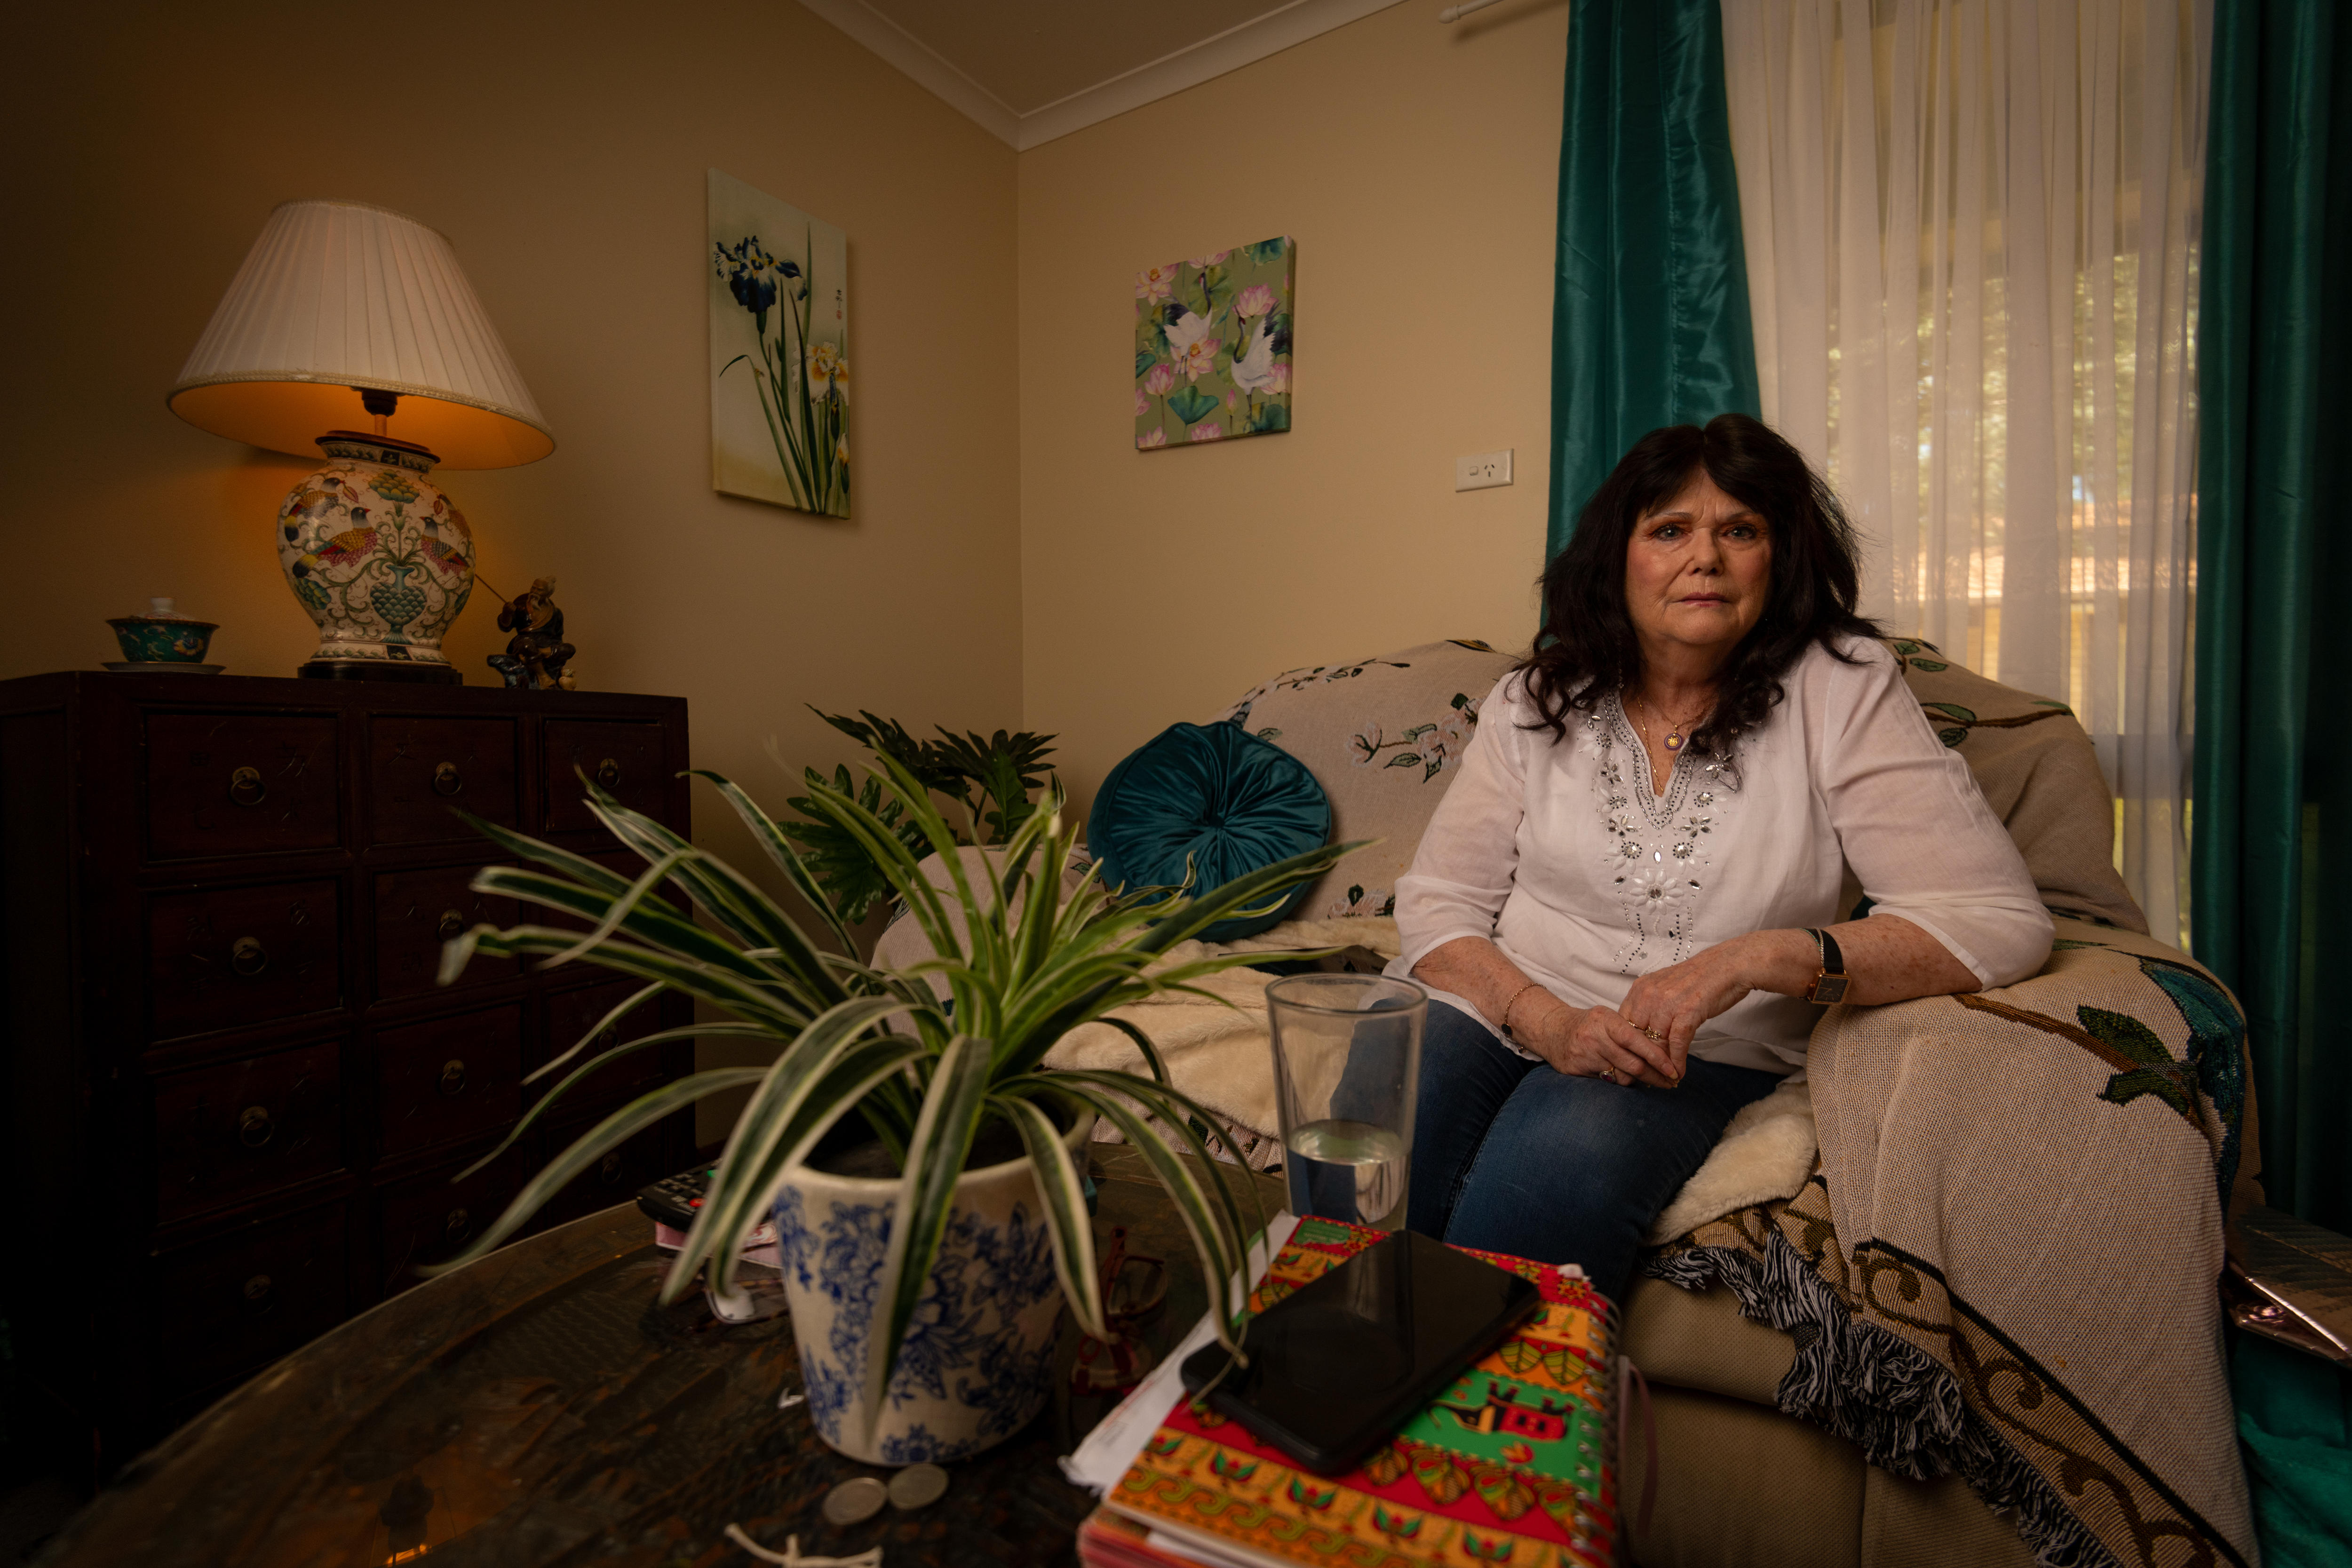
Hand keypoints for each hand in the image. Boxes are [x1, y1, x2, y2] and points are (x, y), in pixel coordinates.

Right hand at [1519, 997, 1680, 1086]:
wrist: (1552, 1029)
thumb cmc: (1589, 1024)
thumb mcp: (1608, 1018)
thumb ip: (1630, 1031)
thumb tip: (1662, 1051)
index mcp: (1606, 1020)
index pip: (1637, 1041)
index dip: (1658, 1057)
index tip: (1673, 1069)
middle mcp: (1595, 1037)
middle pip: (1633, 1064)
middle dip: (1656, 1076)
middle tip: (1671, 1082)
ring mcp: (1584, 1055)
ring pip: (1622, 1077)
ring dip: (1639, 1081)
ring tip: (1650, 1080)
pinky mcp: (1576, 1070)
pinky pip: (1607, 1082)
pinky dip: (1619, 1081)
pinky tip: (1625, 1077)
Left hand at [1616, 937, 1765, 1073]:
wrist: (1728, 965)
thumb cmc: (1699, 979)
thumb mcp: (1665, 990)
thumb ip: (1650, 1008)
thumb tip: (1643, 1034)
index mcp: (1640, 989)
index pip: (1622, 1025)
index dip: (1627, 1048)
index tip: (1633, 1063)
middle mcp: (1648, 995)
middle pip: (1636, 1037)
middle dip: (1642, 1061)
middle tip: (1647, 1079)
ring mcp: (1667, 1003)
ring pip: (1655, 1043)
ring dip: (1660, 1066)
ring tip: (1664, 1080)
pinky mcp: (1687, 1011)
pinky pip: (1676, 1043)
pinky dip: (1677, 1061)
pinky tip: (1679, 1073)